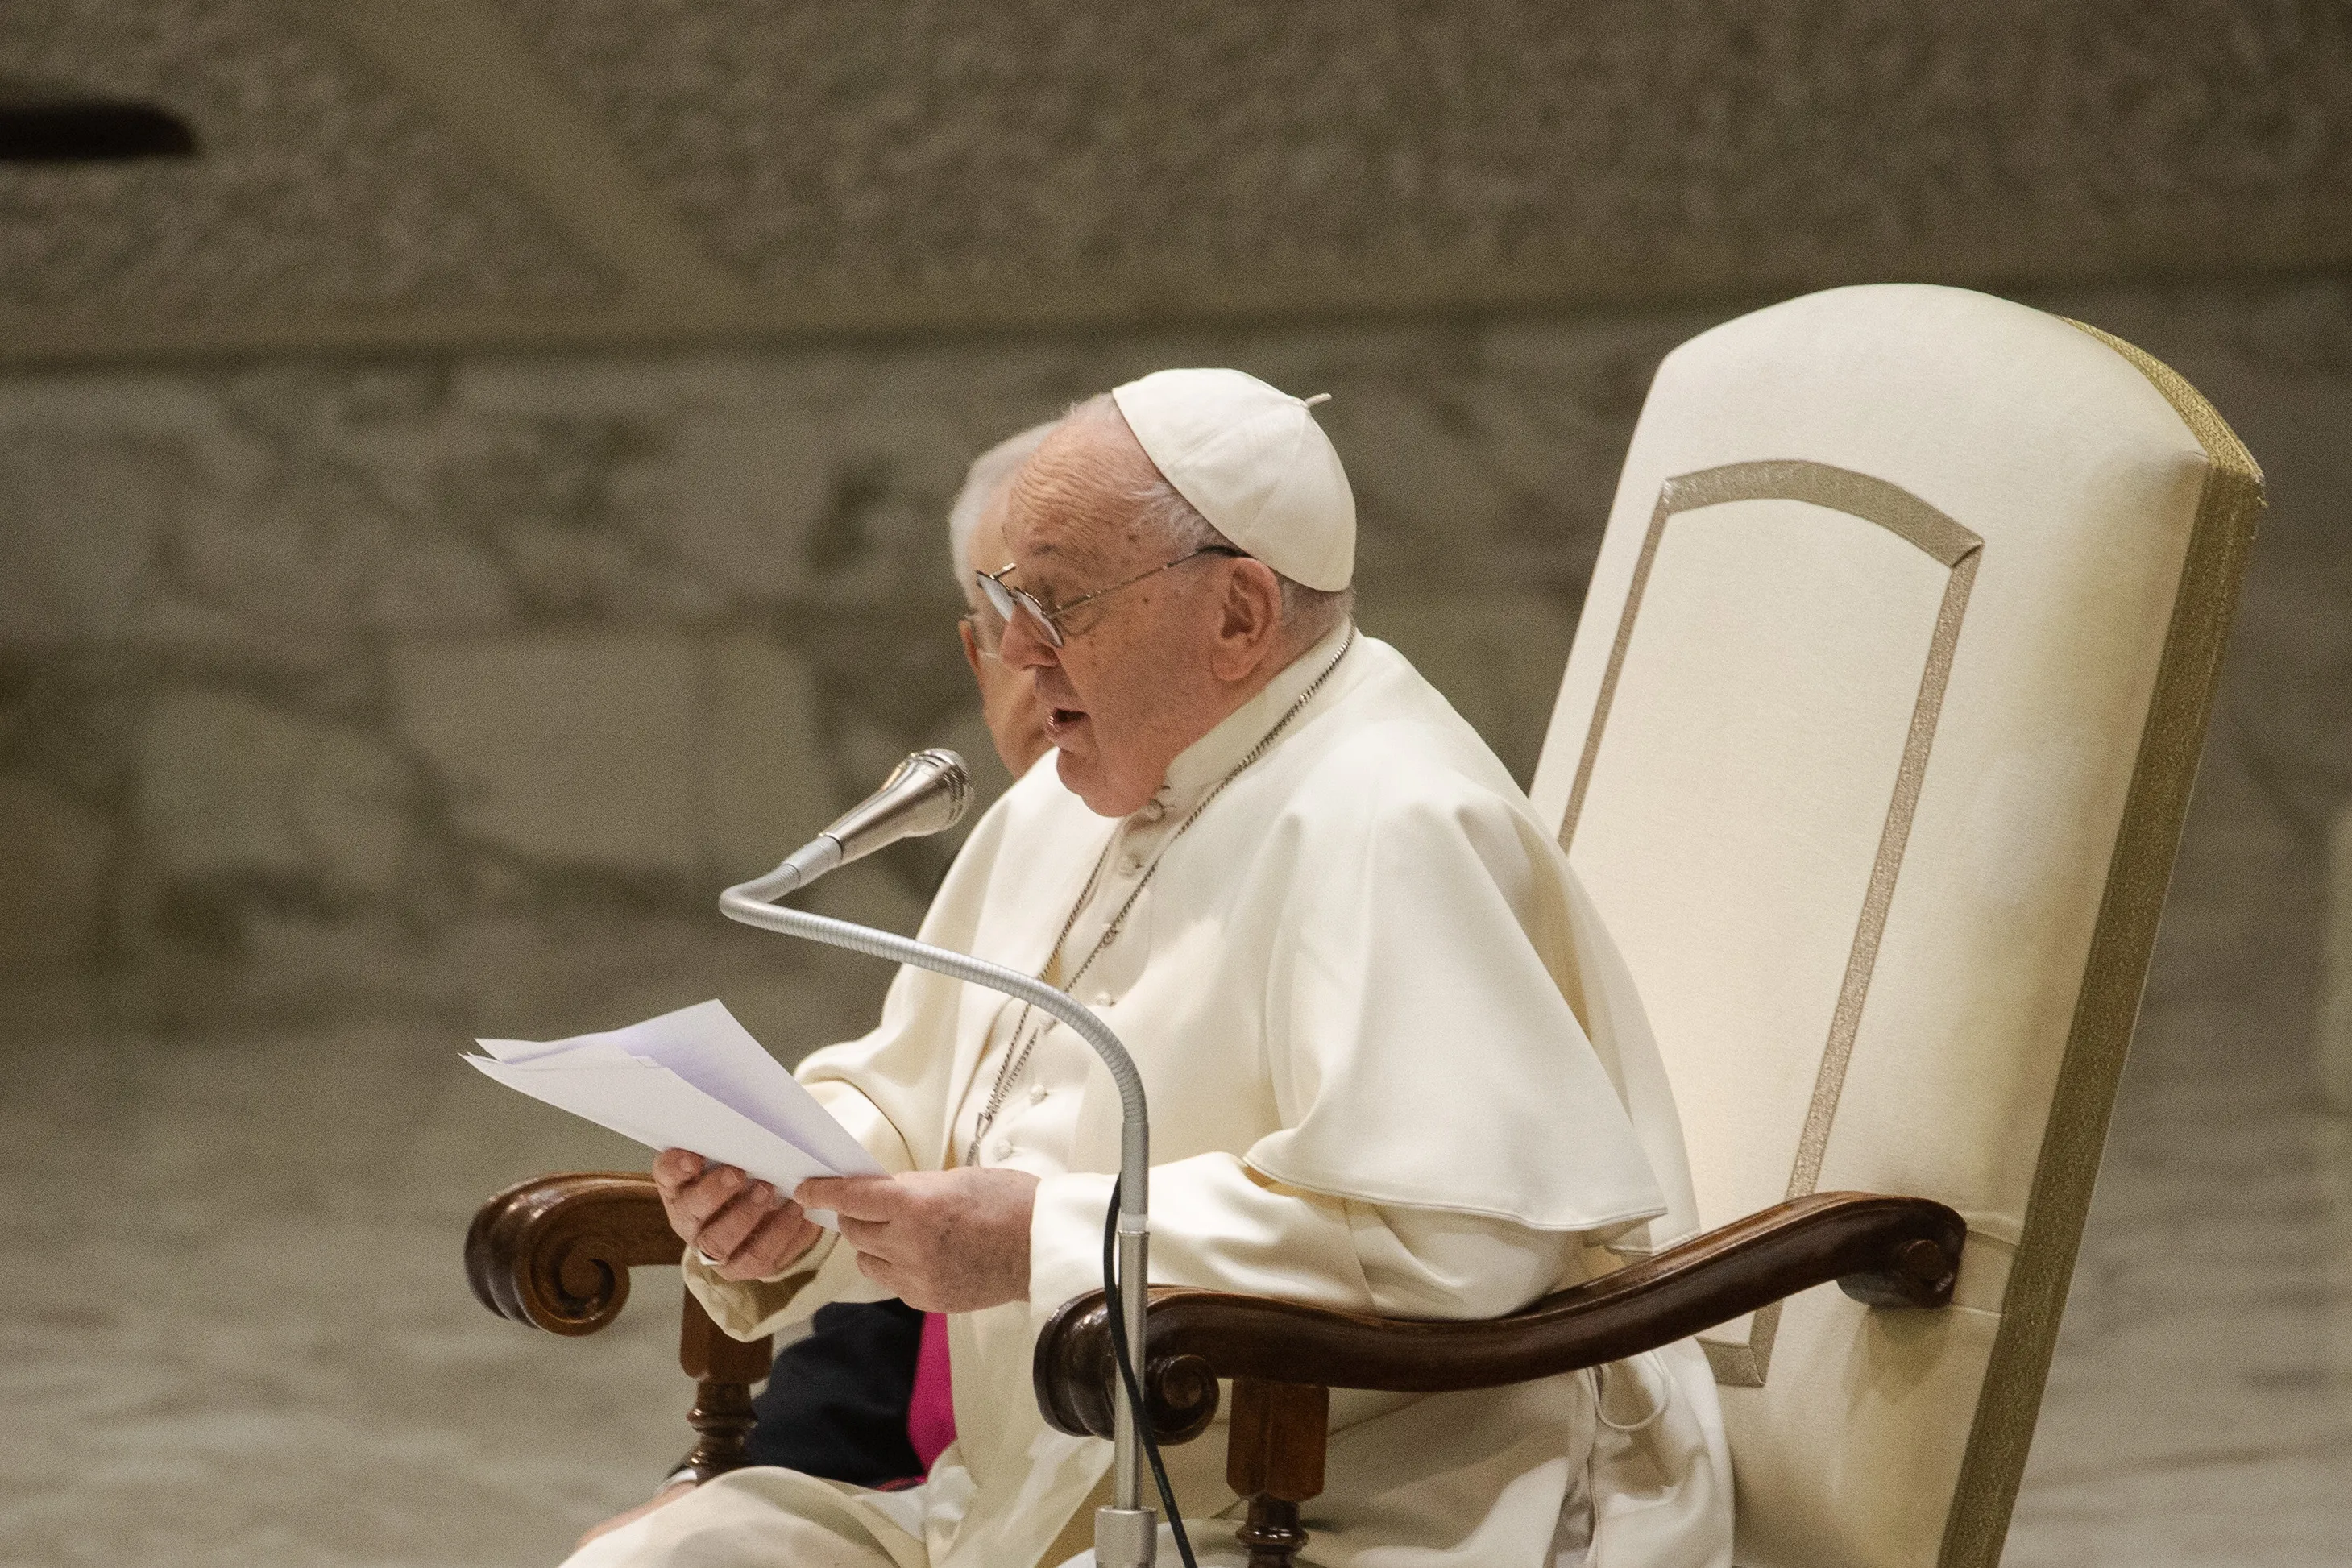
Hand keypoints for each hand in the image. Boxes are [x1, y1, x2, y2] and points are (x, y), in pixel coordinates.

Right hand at [653, 1149, 821, 1282]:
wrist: (758, 1220)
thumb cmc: (739, 1183)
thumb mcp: (728, 1163)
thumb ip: (727, 1151)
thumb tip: (746, 1132)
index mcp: (680, 1191)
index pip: (668, 1177)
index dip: (676, 1169)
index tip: (694, 1158)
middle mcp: (690, 1224)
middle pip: (690, 1213)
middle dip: (714, 1195)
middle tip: (739, 1174)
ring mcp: (714, 1252)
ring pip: (720, 1244)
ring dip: (747, 1217)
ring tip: (770, 1192)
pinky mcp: (743, 1267)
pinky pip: (759, 1259)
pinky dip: (782, 1235)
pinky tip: (798, 1213)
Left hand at [796, 1168, 1039, 1312]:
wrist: (1044, 1247)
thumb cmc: (1009, 1201)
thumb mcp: (956, 1179)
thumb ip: (913, 1189)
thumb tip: (879, 1195)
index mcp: (916, 1206)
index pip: (851, 1199)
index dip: (824, 1192)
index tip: (806, 1190)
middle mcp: (909, 1244)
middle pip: (854, 1231)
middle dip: (856, 1216)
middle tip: (868, 1207)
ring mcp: (917, 1277)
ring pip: (867, 1261)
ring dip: (873, 1244)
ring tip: (898, 1234)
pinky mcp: (927, 1301)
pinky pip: (892, 1282)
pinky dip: (896, 1266)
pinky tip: (921, 1255)